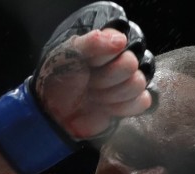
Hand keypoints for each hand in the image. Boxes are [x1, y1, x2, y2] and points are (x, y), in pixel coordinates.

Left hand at [0, 1, 154, 173]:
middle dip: (105, 78)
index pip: (121, 42)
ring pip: (137, 83)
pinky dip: (122, 107)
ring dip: (112, 93)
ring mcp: (127, 81)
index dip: (103, 56)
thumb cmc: (57, 79)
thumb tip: (120, 40)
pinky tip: (106, 107)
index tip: (87, 64)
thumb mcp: (67, 55)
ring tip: (95, 95)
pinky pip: (142, 101)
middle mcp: (121, 60)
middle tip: (89, 84)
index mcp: (107, 44)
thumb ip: (92, 43)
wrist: (52, 112)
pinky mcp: (130, 103)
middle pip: (130, 64)